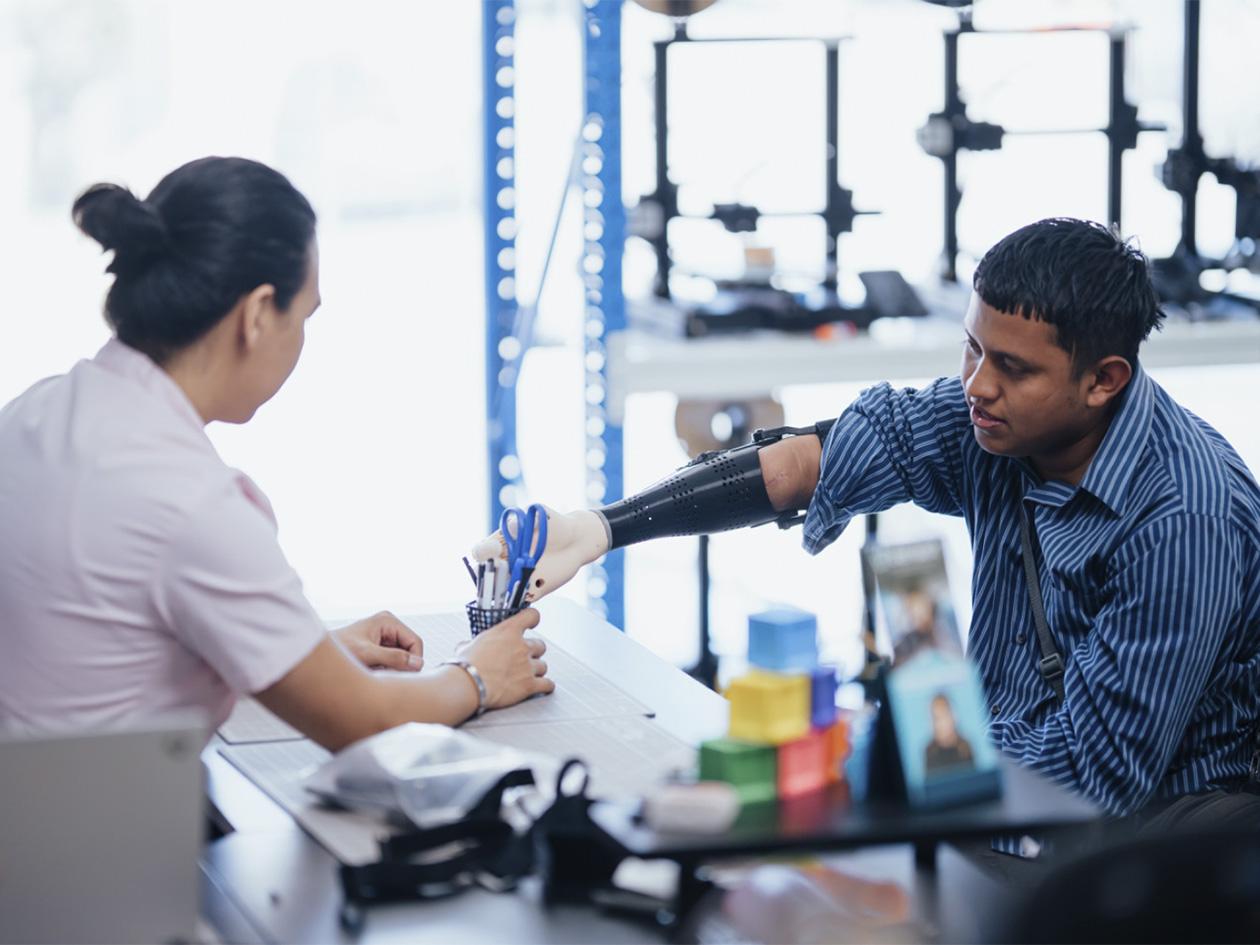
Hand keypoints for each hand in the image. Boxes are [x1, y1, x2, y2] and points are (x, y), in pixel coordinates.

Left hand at [333, 611, 423, 671]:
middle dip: (401, 664)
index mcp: (388, 620)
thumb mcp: (367, 654)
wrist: (317, 654)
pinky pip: (392, 661)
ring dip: (393, 668)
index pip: (415, 642)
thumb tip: (417, 663)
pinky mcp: (379, 647)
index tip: (405, 676)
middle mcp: (388, 626)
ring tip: (375, 671)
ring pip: (402, 657)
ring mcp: (384, 636)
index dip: (414, 660)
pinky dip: (386, 668)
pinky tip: (373, 670)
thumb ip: (393, 658)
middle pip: (409, 650)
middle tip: (384, 673)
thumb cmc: (338, 650)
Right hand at [461, 608, 553, 708]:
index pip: (531, 616)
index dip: (532, 619)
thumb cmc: (466, 665)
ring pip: (543, 666)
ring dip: (537, 670)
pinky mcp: (529, 685)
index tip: (531, 622)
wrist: (468, 684)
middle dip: (533, 652)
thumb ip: (473, 643)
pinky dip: (546, 686)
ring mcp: (527, 666)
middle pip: (540, 645)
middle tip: (523, 657)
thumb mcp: (466, 646)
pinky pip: (547, 684)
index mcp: (508, 631)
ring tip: (526, 674)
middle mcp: (522, 647)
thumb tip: (466, 646)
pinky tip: (542, 686)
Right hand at [470, 506, 608, 602]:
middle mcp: (505, 563)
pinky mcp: (533, 591)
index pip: (482, 551)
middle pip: (487, 575)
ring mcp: (518, 579)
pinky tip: (525, 599)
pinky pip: (521, 600)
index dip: (482, 552)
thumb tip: (511, 528)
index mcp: (501, 543)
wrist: (576, 541)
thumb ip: (526, 521)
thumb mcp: (541, 516)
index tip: (493, 549)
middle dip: (490, 577)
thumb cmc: (555, 524)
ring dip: (503, 593)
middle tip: (502, 573)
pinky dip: (520, 602)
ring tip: (513, 587)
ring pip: (501, 591)